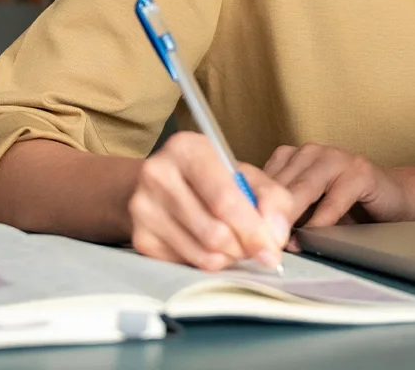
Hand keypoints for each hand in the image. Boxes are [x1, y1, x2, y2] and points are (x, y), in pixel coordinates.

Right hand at [128, 132, 292, 270]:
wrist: (163, 184)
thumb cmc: (212, 178)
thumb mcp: (245, 175)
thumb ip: (271, 198)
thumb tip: (274, 237)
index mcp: (187, 149)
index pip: (224, 199)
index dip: (253, 229)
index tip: (272, 251)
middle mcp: (157, 174)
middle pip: (214, 232)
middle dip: (243, 247)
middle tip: (255, 247)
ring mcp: (143, 209)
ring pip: (202, 254)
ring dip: (229, 257)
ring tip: (235, 243)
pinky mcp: (140, 238)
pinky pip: (187, 264)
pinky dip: (208, 262)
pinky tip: (209, 245)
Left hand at [263, 143, 414, 239]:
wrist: (393, 198)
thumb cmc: (346, 206)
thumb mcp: (307, 207)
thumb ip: (282, 213)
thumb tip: (251, 236)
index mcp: (292, 157)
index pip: (261, 180)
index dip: (250, 208)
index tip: (241, 235)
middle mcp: (311, 151)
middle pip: (279, 185)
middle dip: (267, 217)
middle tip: (258, 245)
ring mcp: (336, 157)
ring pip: (303, 188)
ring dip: (291, 219)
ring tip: (281, 244)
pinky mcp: (359, 170)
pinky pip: (334, 199)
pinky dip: (321, 220)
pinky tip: (314, 236)